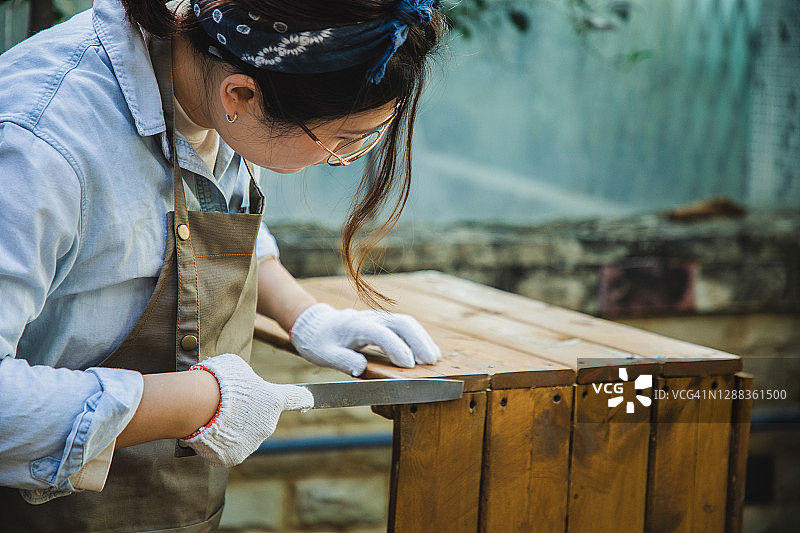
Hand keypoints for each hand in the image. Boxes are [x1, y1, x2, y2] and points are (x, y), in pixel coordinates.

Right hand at [182, 353, 312, 466]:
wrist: (197, 405)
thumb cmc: (219, 380)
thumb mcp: (238, 367)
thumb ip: (248, 378)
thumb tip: (243, 383)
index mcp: (273, 399)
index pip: (297, 397)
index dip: (303, 398)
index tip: (307, 401)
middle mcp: (268, 424)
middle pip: (260, 418)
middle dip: (247, 413)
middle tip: (226, 403)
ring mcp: (251, 444)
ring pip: (244, 435)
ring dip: (232, 427)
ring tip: (214, 415)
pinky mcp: (233, 457)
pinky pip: (228, 448)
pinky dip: (219, 442)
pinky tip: (209, 430)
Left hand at [290, 303, 441, 376]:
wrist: (318, 326)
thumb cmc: (320, 342)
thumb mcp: (324, 354)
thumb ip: (342, 360)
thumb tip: (360, 368)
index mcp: (355, 325)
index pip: (381, 333)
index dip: (396, 347)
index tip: (408, 365)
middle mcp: (371, 318)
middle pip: (401, 323)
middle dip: (418, 341)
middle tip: (430, 361)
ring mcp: (379, 319)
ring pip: (407, 323)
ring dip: (423, 339)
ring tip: (434, 358)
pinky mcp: (384, 323)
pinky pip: (406, 327)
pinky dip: (419, 338)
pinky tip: (428, 351)